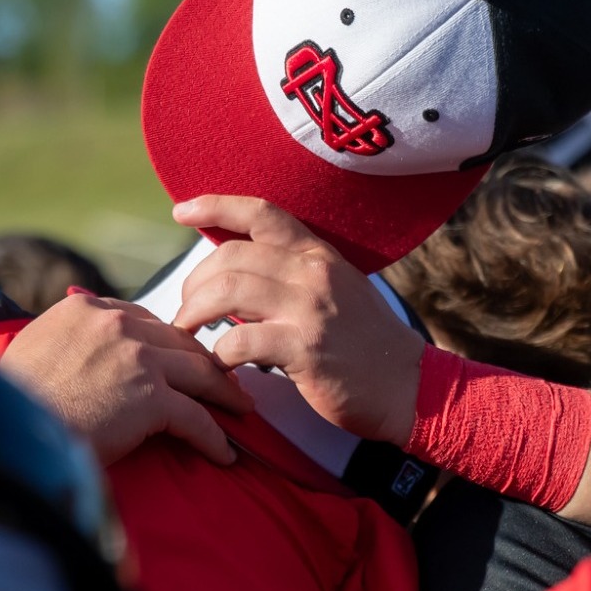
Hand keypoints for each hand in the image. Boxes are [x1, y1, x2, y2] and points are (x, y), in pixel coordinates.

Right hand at [0, 292, 252, 468]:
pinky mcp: (151, 398)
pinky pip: (196, 418)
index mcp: (86, 308)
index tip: (184, 358)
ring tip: (240, 410)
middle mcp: (117, 325)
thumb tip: (81, 353)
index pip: (144, 319)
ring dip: (223, 394)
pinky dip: (214, 438)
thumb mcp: (34, 348)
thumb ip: (68, 339)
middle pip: (178, 341)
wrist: (7, 433)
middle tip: (227, 381)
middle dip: (206, 362)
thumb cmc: (14, 402)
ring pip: (199, 372)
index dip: (168, 342)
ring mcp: (137, 358)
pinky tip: (225, 454)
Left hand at [171, 195, 424, 445]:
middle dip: (193, 282)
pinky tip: (219, 367)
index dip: (216, 205)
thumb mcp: (336, 289)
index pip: (261, 213)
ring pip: (227, 292)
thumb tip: (237, 271)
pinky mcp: (305, 349)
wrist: (408, 385)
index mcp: (317, 254)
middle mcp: (313, 272)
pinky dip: (218, 356)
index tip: (181, 211)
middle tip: (185, 309)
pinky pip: (240, 342)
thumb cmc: (364, 342)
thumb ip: (293, 273)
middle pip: (230, 257)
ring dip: (194, 314)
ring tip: (189, 333)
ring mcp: (310, 309)